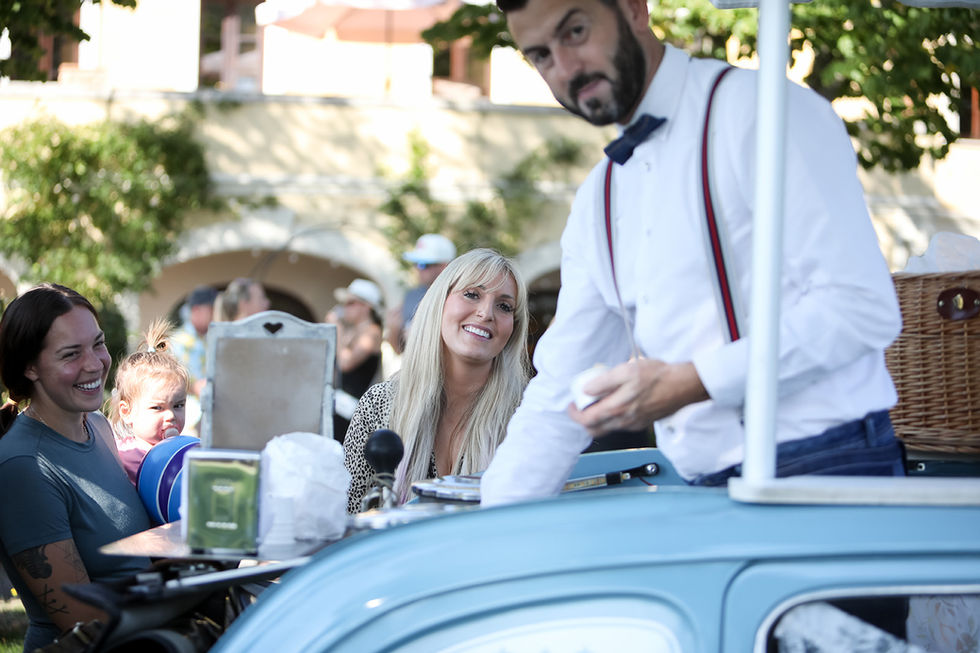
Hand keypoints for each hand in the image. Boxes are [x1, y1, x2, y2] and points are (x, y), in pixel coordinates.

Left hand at [567, 359, 707, 436]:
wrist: (683, 385)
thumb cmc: (658, 376)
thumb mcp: (627, 371)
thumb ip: (604, 382)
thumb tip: (586, 390)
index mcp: (617, 409)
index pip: (587, 420)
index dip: (574, 414)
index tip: (571, 405)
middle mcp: (624, 421)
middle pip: (595, 429)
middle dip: (584, 420)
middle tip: (582, 406)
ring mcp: (634, 424)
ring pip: (608, 428)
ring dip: (599, 418)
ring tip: (599, 401)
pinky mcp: (642, 422)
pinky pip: (621, 425)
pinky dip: (612, 417)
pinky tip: (617, 402)